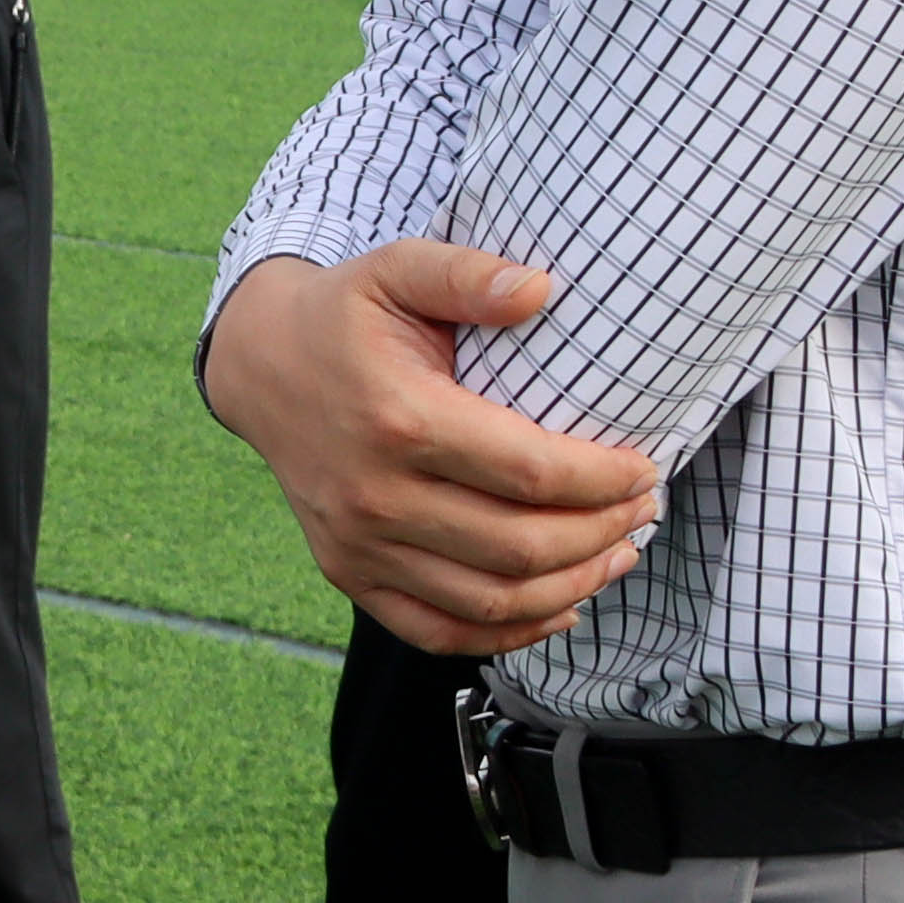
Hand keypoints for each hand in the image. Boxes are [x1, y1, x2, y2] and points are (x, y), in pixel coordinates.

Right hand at [200, 242, 660, 657]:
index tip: (643, 466)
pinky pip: (438, 631)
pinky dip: (508, 633)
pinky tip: (556, 606)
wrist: (260, 364)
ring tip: (617, 555)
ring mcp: (359, 544)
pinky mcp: (348, 573)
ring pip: (490, 600)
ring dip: (572, 587)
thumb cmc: (343, 316)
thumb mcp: (396, 268)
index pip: (531, 473)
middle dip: (602, 533)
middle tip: (641, 509)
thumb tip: (542, 289)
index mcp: (400, 418)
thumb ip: (468, 273)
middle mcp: (376, 493)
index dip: (604, 479)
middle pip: (521, 546)